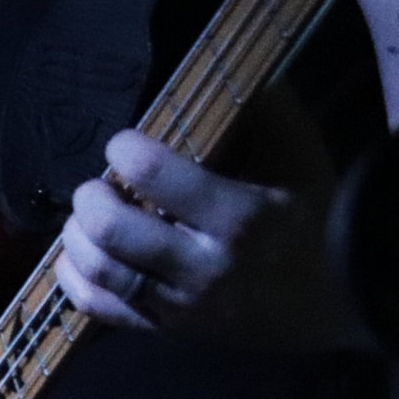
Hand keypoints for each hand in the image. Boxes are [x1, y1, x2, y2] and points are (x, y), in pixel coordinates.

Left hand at [55, 130, 353, 351]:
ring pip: (100, 270)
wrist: (325, 306)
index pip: (154, 175)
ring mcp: (180, 305)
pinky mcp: (162, 330)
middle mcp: (204, 265)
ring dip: (76, 236)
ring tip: (84, 217)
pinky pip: (97, 308)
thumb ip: (271, 115)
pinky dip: (73, 278)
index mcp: (239, 216)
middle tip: (95, 185)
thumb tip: (238, 67)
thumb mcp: (304, 164)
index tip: (123, 144)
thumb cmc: (310, 224)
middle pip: (113, 230)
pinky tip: (77, 256)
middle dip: (90, 197)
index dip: (125, 150)